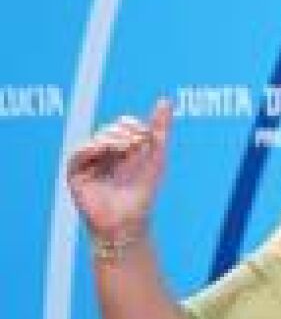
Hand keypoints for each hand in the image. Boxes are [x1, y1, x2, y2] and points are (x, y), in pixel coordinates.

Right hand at [68, 99, 172, 240]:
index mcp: (122, 146)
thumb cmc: (143, 190)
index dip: (134, 125)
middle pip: (111, 129)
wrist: (130, 218)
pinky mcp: (75, 174)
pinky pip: (78, 153)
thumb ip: (161, 128)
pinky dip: (92, 147)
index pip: (124, 124)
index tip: (147, 135)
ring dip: (113, 138)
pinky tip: (106, 148)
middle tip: (138, 142)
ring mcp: (89, 162)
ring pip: (97, 138)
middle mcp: (104, 152)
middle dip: (125, 132)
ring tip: (127, 146)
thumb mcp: (157, 155)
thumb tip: (166, 100)